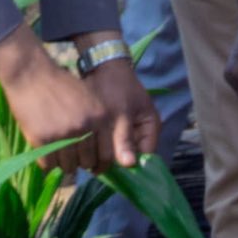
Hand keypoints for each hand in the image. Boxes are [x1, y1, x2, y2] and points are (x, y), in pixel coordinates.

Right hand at [0, 25, 109, 173]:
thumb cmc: (58, 84)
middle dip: (79, 163)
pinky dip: (46, 163)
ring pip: (67, 165)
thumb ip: (95, 122)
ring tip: (57, 155)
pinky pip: (48, 164)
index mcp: (99, 116)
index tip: (94, 167)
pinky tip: (45, 152)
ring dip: (62, 163)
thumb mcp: (87, 98)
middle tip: (71, 158)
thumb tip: (97, 154)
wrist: (30, 73)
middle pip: (86, 162)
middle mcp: (85, 127)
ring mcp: (63, 134)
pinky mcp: (42, 139)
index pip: (106, 154)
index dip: (100, 164)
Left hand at [79, 51, 160, 168]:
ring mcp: (129, 130)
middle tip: (93, 167)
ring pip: (118, 152)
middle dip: (114, 161)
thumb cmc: (115, 87)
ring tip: (87, 159)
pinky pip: (109, 144)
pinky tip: (86, 150)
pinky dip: (100, 147)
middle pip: (131, 156)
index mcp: (151, 127)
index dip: (130, 166)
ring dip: (105, 155)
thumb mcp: (120, 113)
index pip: (145, 157)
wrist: (101, 66)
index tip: (110, 171)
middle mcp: (142, 132)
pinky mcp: (115, 128)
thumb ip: (124, 138)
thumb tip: (129, 165)